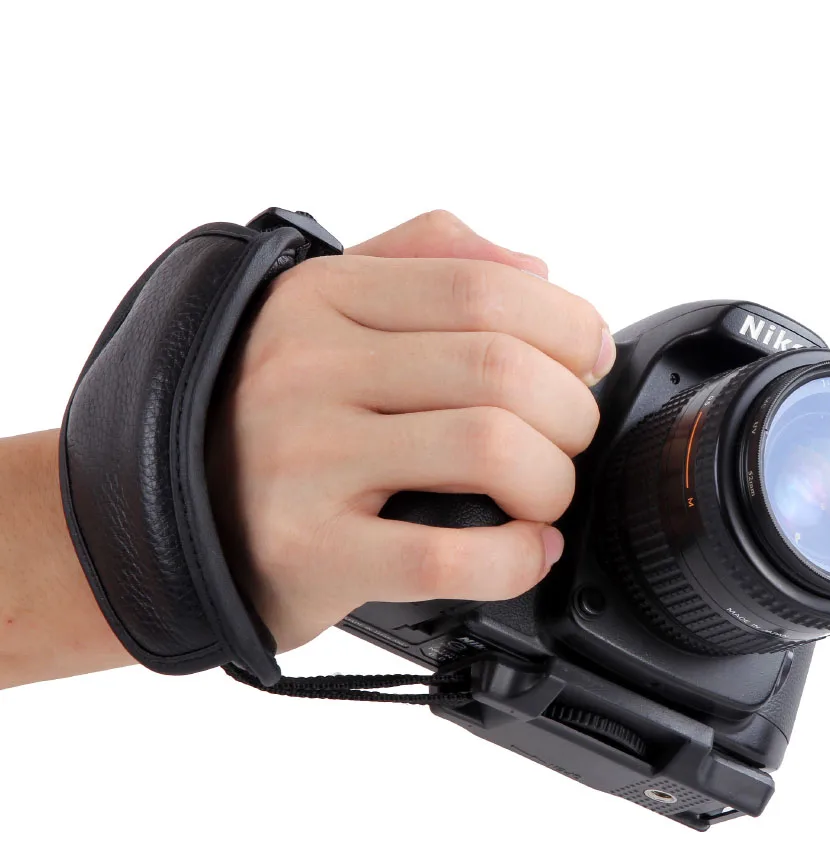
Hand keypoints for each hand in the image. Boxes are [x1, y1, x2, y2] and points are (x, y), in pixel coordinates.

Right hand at [207, 210, 614, 652]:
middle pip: (500, 368)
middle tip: (568, 440)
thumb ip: (425, 263)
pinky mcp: (308, 549)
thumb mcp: (323, 310)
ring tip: (542, 497)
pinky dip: (515, 558)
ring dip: (551, 481)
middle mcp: (308, 368)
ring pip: (487, 447)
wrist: (161, 523)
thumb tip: (534, 270)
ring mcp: (304, 459)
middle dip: (571, 412)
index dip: (565, 326)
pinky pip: (446, 553)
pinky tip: (527, 552)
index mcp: (322, 300)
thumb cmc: (260, 421)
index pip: (482, 288)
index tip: (587, 361)